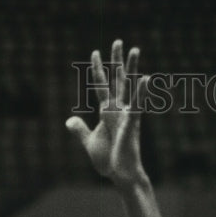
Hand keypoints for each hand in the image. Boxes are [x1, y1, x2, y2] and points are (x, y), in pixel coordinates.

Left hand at [66, 39, 147, 186]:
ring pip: (129, 86)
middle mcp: (119, 109)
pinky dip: (140, 92)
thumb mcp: (89, 142)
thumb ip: (80, 129)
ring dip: (132, 67)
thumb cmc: (109, 161)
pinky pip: (136, 106)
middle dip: (117, 60)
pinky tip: (145, 78)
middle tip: (118, 41)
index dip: (98, 69)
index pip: (102, 85)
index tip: (95, 53)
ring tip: (135, 49)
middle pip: (118, 79)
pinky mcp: (131, 125)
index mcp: (108, 112)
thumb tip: (69, 120)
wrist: (121, 175)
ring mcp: (126, 115)